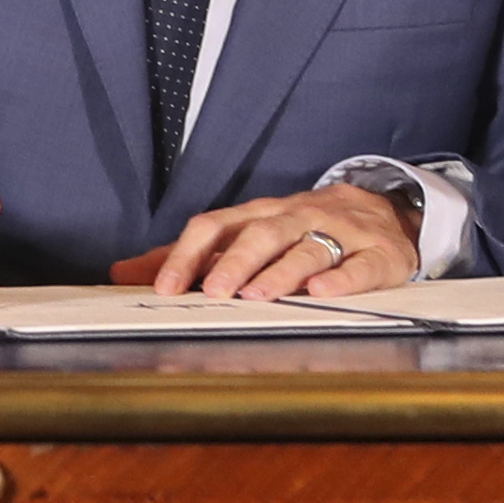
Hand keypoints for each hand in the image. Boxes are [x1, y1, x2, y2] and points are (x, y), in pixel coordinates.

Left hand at [147, 183, 414, 299]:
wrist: (382, 208)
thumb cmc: (298, 227)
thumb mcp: (244, 235)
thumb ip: (188, 256)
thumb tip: (121, 273)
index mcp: (256, 216)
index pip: (213, 227)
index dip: (187, 256)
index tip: (163, 288)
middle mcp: (294, 218)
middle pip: (260, 234)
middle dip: (234, 263)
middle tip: (213, 291)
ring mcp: (338, 234)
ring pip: (306, 249)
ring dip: (280, 271)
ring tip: (258, 294)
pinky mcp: (378, 255)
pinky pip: (359, 266)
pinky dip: (341, 279)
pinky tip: (322, 293)